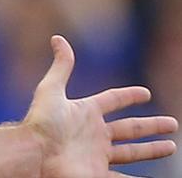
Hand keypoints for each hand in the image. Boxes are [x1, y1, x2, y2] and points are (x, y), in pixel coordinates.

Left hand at [24, 35, 177, 177]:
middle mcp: (94, 134)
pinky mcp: (97, 174)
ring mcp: (97, 155)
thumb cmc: (41, 122)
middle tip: (172, 124)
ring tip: (170, 147)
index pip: (113, 100)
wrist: (34, 155)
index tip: (146, 94)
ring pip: (132, 153)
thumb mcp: (51, 89)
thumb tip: (57, 37)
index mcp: (85, 112)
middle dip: (151, 126)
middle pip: (130, 128)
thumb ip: (61, 66)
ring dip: (151, 150)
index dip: (129, 96)